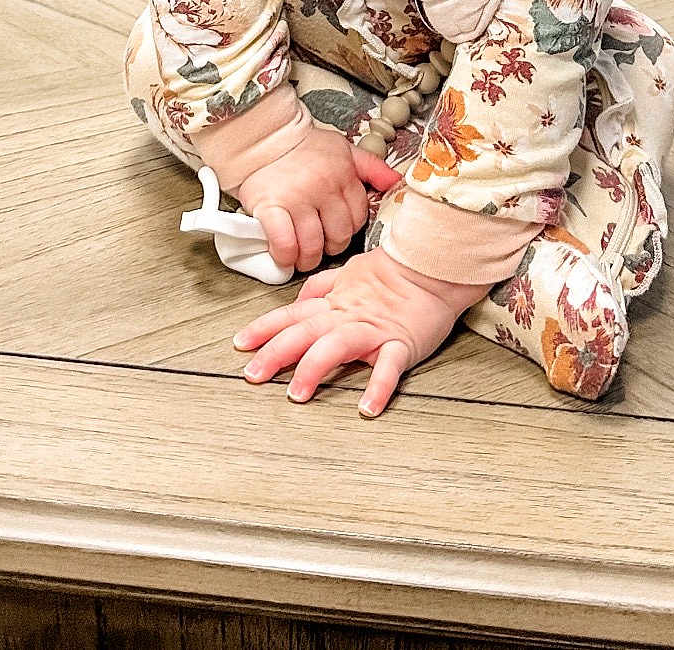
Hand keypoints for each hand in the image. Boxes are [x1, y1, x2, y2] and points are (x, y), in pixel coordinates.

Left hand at [233, 247, 487, 416]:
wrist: (432, 265)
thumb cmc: (393, 272)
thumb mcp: (350, 272)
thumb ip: (323, 287)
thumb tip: (300, 297)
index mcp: (334, 302)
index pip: (292, 314)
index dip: (264, 328)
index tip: (240, 345)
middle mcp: (347, 316)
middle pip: (305, 332)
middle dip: (275, 353)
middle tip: (252, 375)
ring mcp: (373, 329)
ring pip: (337, 346)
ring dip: (314, 369)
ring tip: (296, 395)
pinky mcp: (401, 342)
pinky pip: (389, 365)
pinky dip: (379, 386)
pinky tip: (367, 408)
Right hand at [236, 127, 400, 273]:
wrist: (266, 138)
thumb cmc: (305, 147)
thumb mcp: (344, 151)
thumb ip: (372, 168)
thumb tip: (395, 182)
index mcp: (343, 176)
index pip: (358, 218)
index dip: (349, 229)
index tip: (337, 230)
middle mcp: (322, 188)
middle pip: (338, 237)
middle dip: (331, 247)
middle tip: (320, 244)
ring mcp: (296, 199)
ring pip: (312, 246)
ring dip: (308, 258)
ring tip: (303, 255)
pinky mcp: (270, 207)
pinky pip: (284, 243)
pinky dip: (285, 256)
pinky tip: (284, 256)